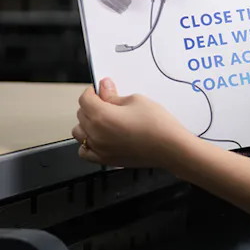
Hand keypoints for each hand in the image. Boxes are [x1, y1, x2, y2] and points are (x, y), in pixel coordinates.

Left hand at [72, 78, 192, 168]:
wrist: (170, 147)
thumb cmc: (158, 125)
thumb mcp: (137, 101)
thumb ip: (115, 96)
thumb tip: (105, 89)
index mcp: (101, 116)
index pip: (85, 99)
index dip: (92, 91)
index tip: (101, 90)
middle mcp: (96, 133)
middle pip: (81, 115)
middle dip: (91, 106)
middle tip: (107, 102)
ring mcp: (99, 148)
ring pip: (79, 133)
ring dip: (87, 124)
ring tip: (102, 120)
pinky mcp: (106, 159)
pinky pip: (85, 152)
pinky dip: (87, 144)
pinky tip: (99, 138)